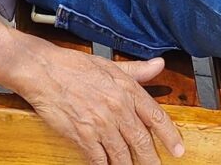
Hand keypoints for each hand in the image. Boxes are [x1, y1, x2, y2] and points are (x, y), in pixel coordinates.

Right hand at [11, 44, 184, 164]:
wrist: (42, 70)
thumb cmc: (73, 66)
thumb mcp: (109, 65)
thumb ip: (137, 70)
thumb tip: (159, 65)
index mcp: (127, 90)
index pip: (156, 117)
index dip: (170, 136)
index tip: (178, 150)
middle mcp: (117, 108)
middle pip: (142, 141)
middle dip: (151, 160)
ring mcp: (100, 124)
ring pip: (122, 155)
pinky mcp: (82, 136)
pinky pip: (99, 160)